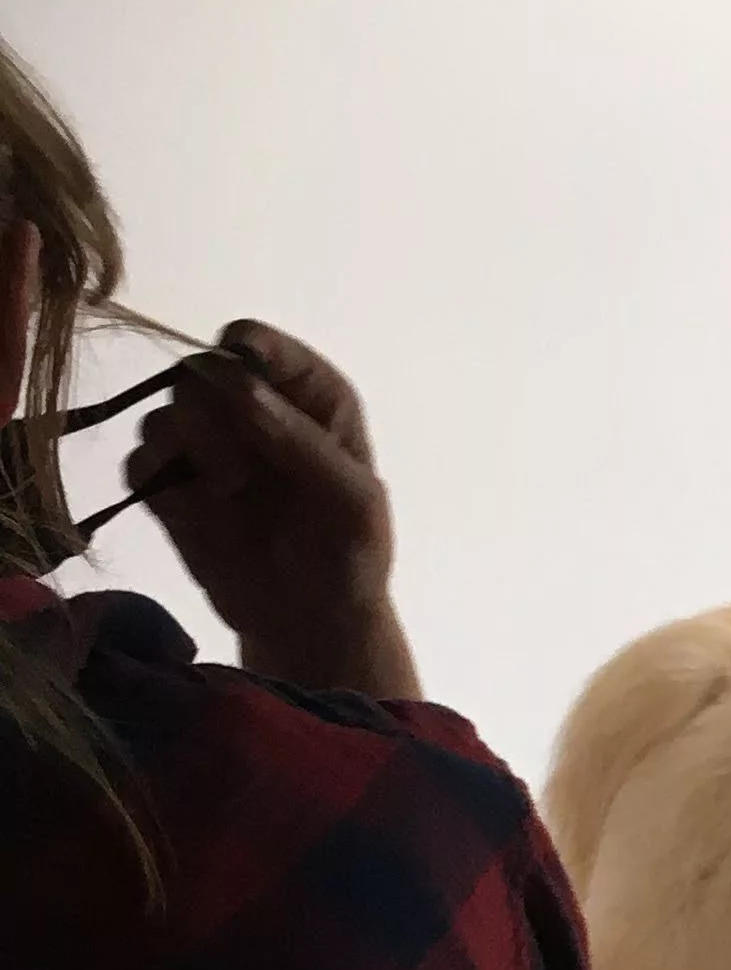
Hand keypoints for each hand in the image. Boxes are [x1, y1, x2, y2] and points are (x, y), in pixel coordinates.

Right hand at [127, 322, 419, 700]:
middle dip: (213, 415)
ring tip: (228, 492)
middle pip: (199, 373)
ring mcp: (208, 449)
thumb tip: (238, 385)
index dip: (241, 353)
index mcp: (310, 398)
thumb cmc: (350, 558)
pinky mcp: (171, 489)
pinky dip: (153, 476)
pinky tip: (186, 505)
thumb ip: (300, 440)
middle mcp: (253, 411)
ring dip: (188, 448)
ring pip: (164, 412)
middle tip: (242, 471)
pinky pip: (139, 460)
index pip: (258, 344)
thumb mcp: (352, 500)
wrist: (310, 625)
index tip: (239, 387)